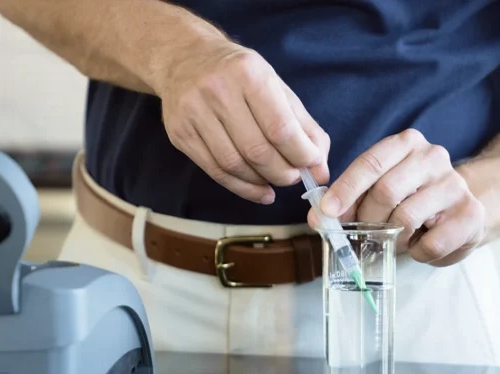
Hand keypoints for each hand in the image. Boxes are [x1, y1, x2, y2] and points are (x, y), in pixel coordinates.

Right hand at [158, 41, 328, 203]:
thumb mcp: (274, 86)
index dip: (300, 155)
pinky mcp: (180, 133)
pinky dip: (240, 186)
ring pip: (233, 164)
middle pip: (256, 150)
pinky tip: (256, 188)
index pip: (279, 128)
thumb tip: (320, 168)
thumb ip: (302, 126)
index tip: (312, 166)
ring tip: (274, 182)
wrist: (184, 59)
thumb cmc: (237, 74)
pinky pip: (214, 170)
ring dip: (260, 181)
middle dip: (282, 173)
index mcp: (248, 74)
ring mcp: (194, 113)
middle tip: (293, 178)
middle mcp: (217, 91)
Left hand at [308, 129, 485, 266]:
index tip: (327, 212)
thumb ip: (345, 201)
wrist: (457, 211)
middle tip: (362, 234)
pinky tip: (418, 246)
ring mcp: (455, 184)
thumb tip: (317, 218)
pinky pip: (432, 244)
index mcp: (405, 144)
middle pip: (386, 191)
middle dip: (367, 219)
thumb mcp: (374, 191)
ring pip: (406, 218)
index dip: (345, 190)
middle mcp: (433, 157)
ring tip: (392, 240)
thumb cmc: (407, 199)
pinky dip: (416, 253)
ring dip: (390, 239)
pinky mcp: (471, 214)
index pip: (370, 163)